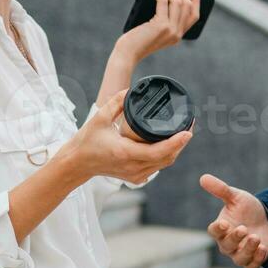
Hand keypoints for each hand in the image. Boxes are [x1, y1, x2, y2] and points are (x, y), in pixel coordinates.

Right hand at [67, 89, 193, 183]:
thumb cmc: (87, 141)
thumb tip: (134, 89)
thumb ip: (117, 101)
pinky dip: (167, 156)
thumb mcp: (100, 117)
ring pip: (164, 164)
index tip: (188, 131)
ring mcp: (135, 175)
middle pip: (167, 157)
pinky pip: (157, 167)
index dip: (176, 142)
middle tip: (190, 124)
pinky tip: (172, 144)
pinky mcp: (136, 178)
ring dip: (176, 149)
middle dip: (182, 143)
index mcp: (125, 153)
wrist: (77, 164)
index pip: (158, 151)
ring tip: (185, 132)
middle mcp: (133, 167)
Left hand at [121, 0, 200, 58]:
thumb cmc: (135, 41)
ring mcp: (171, 30)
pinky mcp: (161, 26)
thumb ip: (161, 19)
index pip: (194, 15)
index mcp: (178, 36)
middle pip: (186, 4)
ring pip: (177, 1)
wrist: (127, 54)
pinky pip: (163, 1)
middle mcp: (177, 34)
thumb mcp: (152, 31)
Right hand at [199, 173, 267, 267]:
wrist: (266, 219)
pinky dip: (256, 260)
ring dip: (247, 250)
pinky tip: (263, 249)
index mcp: (221, 228)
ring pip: (239, 259)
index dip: (217, 229)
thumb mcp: (236, 197)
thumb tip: (204, 178)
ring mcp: (240, 253)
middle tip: (244, 229)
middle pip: (226, 246)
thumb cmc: (247, 209)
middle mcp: (228, 243)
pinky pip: (251, 266)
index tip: (224, 223)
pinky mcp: (253, 259)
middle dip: (235, 239)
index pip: (213, 231)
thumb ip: (221, 189)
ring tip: (256, 238)